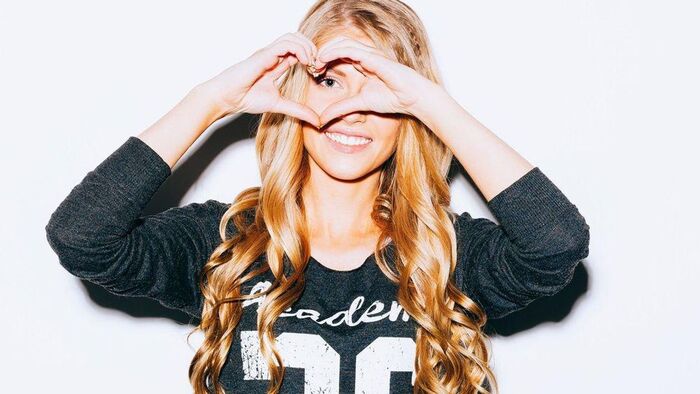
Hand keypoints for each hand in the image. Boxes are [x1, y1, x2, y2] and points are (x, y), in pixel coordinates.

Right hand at [197, 32, 319, 125]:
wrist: (227, 98)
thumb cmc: (246, 99)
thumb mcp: (279, 105)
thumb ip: (298, 110)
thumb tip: (317, 121)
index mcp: (277, 63)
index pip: (299, 51)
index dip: (312, 58)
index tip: (318, 72)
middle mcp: (273, 55)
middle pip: (298, 38)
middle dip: (313, 49)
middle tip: (318, 66)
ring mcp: (269, 53)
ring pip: (293, 37)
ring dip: (307, 47)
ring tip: (312, 63)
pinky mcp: (264, 54)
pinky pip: (285, 44)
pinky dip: (299, 49)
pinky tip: (305, 62)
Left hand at [313, 35, 436, 126]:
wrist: (411, 98)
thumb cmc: (392, 98)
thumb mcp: (359, 104)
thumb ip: (341, 109)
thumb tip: (322, 120)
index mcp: (361, 64)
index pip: (337, 56)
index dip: (323, 61)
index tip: (312, 73)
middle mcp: (363, 56)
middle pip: (336, 46)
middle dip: (321, 54)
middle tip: (309, 66)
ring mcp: (368, 54)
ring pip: (340, 43)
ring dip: (324, 51)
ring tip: (313, 63)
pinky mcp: (372, 56)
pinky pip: (349, 49)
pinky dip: (333, 52)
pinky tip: (322, 59)